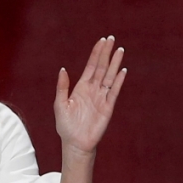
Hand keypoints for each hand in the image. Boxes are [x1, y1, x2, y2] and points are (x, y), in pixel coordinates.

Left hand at [54, 36, 126, 156]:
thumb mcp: (60, 104)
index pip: (91, 66)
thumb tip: (63, 69)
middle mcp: (93, 90)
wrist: (75, 143)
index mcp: (81, 87)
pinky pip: (114, 91)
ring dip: (114, 63)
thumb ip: (62, 87)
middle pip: (101, 67)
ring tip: (120, 50)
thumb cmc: (66, 126)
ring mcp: (101, 97)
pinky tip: (122, 71)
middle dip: (106, 53)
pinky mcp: (108, 107)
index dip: (96, 53)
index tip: (101, 41)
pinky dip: (118, 81)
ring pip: (109, 76)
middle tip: (112, 38)